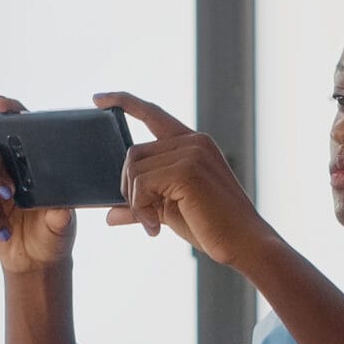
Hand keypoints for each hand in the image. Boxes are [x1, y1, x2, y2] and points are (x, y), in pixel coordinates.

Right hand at [0, 96, 75, 273]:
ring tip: (6, 228)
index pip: (18, 127)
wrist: (36, 259)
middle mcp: (8, 165)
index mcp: (31, 159)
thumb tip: (60, 210)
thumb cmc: (54, 231)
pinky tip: (2, 234)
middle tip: (7, 189)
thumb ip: (61, 215)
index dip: (8, 110)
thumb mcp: (63, 223)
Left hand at [98, 92, 278, 270]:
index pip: (153, 114)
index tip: (98, 98)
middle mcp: (193, 141)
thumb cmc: (213, 228)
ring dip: (135, 201)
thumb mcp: (170, 212)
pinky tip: (156, 227)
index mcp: (193, 143)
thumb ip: (141, 205)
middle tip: (145, 217)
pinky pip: (142, 184)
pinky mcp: (187, 169)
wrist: (245, 245)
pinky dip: (141, 209)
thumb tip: (109, 215)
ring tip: (153, 224)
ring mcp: (191, 152)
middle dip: (129, 188)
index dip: (124, 102)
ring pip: (134, 168)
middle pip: (134, 152)